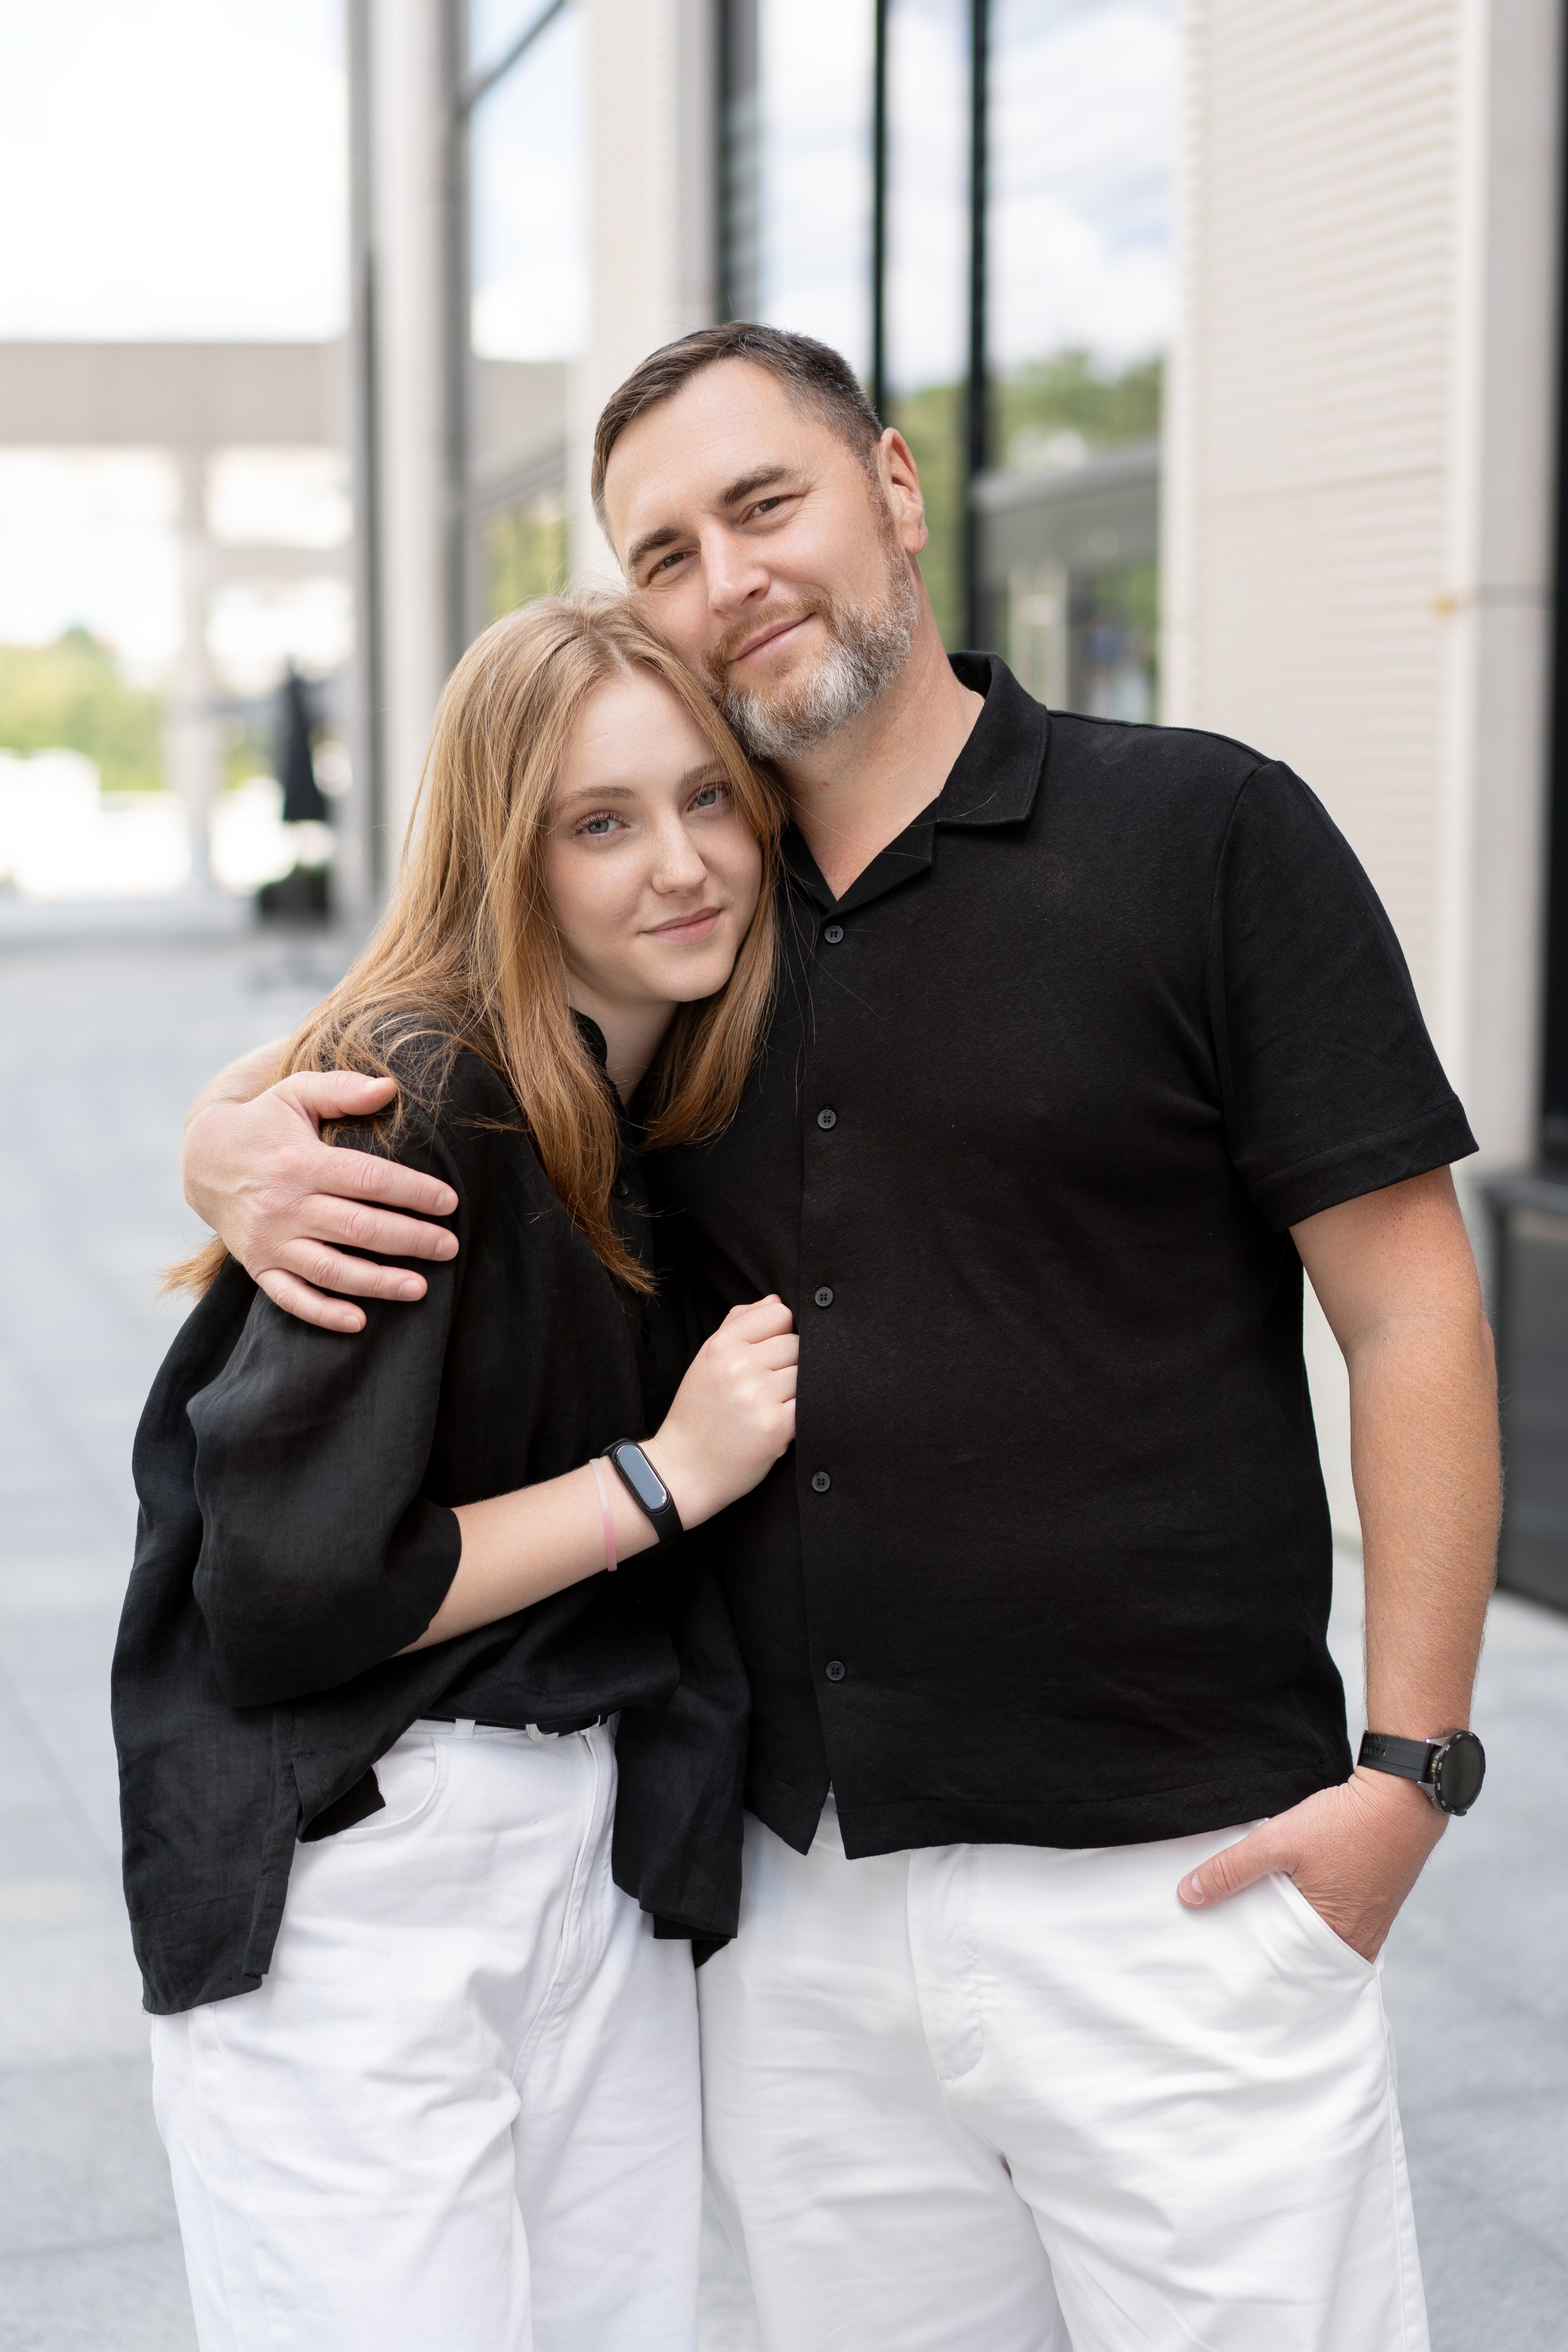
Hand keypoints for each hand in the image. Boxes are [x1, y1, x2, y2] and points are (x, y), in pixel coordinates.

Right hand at [182, 1073, 459, 1333]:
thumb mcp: (297, 1093)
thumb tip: (389, 1087)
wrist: (203, 1159)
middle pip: (358, 1229)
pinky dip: (323, 1314)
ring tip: (420, 1288)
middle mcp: (285, 1205)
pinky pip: (291, 1297)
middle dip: (410, 1240)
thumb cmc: (265, 1123)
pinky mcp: (258, 1266)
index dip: (413, 1192)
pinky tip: (359, 1322)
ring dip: (377, 1283)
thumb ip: (342, 1088)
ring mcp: (270, 1241)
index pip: (369, 1179)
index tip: (449, 1202)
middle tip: (450, 1248)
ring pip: (331, 1269)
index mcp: (301, 1162)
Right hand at [645, 1297, 797, 1526]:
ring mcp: (758, 1396)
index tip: (771, 1352)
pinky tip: (782, 1421)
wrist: (682, 1470)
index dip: (781, 1331)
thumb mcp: (707, 1360)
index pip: (778, 1312)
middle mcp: (739, 1366)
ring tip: (774, 1405)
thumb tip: (776, 1299)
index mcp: (721, 1346)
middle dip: (790, 1363)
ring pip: (805, 1372)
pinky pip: (809, 1403)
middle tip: (770, 1386)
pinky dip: (801, 1411)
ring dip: (796, 1389)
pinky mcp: (777, 1426)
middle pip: (796, 1343)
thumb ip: (739, 1324)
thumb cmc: (697, 1414)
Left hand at [1176, 1767, 1446, 1959]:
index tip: (1226, 1967)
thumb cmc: (1345, 1823)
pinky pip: (1340, 1924)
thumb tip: (1187, 1896)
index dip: (1255, 1967)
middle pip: (1304, 1959)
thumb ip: (1232, 1869)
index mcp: (1335, 1940)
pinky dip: (1316, 1919)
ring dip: (1295, 1934)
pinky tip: (1296, 1904)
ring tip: (1259, 1925)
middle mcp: (1358, 1943)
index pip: (1285, 1971)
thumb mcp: (1278, 1841)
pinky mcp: (1377, 1904)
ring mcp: (1372, 1926)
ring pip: (1321, 1941)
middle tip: (1234, 1948)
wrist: (1402, 1797)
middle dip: (1273, 1954)